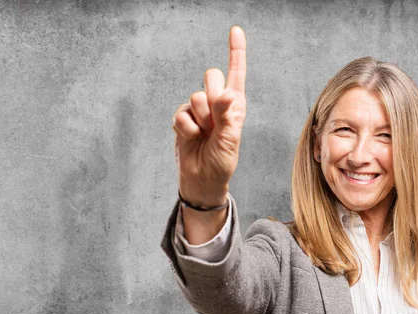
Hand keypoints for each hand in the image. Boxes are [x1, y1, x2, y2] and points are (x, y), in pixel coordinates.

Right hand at [172, 26, 246, 206]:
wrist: (202, 179)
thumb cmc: (222, 161)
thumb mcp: (230, 141)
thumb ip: (228, 116)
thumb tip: (227, 95)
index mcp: (235, 105)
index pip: (236, 73)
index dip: (235, 51)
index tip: (235, 30)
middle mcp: (217, 103)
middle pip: (211, 76)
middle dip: (213, 97)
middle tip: (215, 122)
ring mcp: (198, 110)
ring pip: (196, 96)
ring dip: (201, 119)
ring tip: (205, 135)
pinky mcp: (182, 118)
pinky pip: (181, 113)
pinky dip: (187, 129)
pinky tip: (192, 139)